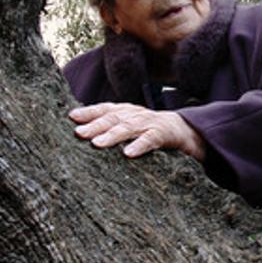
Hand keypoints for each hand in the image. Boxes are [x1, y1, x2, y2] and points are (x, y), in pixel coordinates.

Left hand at [69, 102, 205, 160]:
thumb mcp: (132, 127)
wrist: (189, 130)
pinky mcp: (165, 135)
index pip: (105, 109)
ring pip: (129, 127)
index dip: (89, 112)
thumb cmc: (153, 131)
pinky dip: (139, 145)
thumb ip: (113, 129)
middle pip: (113, 117)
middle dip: (95, 124)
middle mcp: (136, 115)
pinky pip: (150, 140)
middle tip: (78, 133)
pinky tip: (128, 153)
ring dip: (113, 135)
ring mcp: (150, 123)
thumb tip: (82, 135)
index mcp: (127, 112)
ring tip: (97, 144)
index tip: (72, 117)